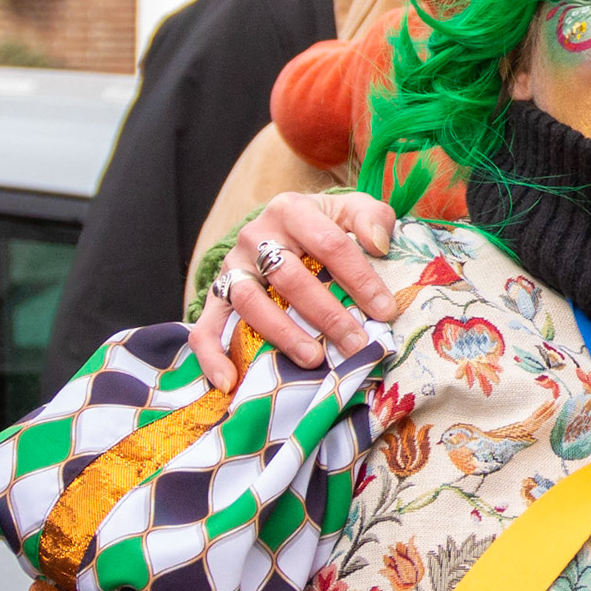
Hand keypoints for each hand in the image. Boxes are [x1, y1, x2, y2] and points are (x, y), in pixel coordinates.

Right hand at [188, 191, 399, 389]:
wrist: (280, 228)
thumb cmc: (324, 225)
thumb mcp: (350, 209)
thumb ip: (372, 217)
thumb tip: (379, 245)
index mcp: (292, 210)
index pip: (329, 244)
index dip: (360, 279)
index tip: (385, 311)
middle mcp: (255, 236)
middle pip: (289, 276)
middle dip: (327, 314)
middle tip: (356, 343)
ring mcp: (232, 268)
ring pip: (250, 301)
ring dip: (282, 333)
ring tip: (315, 359)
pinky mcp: (215, 297)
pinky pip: (205, 327)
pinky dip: (212, 356)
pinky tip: (230, 381)